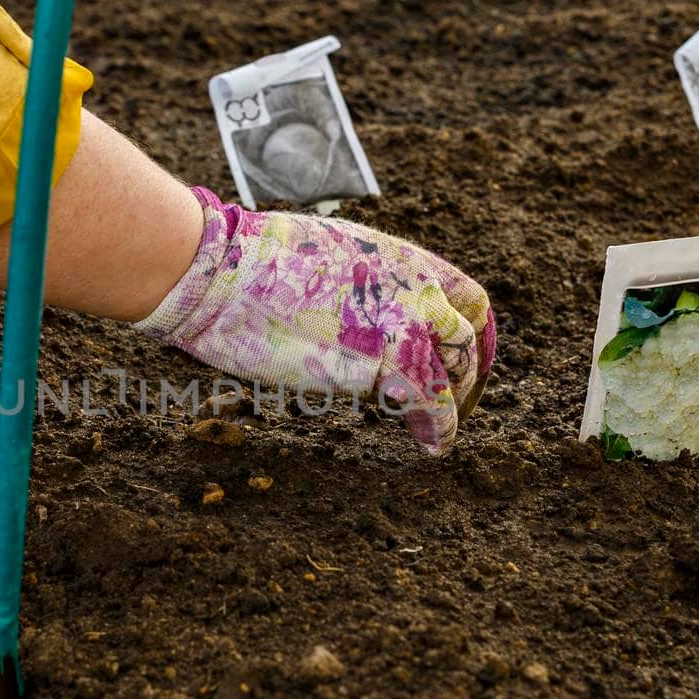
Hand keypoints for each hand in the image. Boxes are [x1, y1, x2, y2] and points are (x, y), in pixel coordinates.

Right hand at [135, 187, 494, 453]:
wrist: (228, 273)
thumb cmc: (254, 263)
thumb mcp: (329, 254)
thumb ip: (361, 282)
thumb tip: (355, 306)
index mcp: (402, 260)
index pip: (468, 298)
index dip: (470, 332)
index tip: (460, 353)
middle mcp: (416, 290)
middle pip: (466, 341)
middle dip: (464, 374)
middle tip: (453, 397)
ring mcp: (406, 326)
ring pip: (453, 377)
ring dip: (451, 407)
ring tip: (440, 430)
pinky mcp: (388, 364)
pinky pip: (432, 405)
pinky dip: (438, 429)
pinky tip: (433, 444)